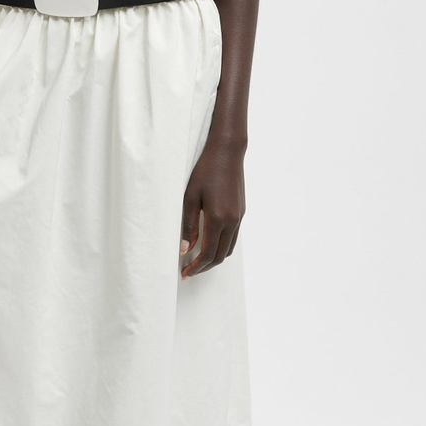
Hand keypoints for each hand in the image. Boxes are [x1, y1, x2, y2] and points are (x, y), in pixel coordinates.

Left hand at [180, 140, 245, 277]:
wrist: (227, 152)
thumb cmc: (205, 171)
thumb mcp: (190, 197)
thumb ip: (188, 225)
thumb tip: (185, 249)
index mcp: (218, 218)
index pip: (207, 253)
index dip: (196, 267)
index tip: (184, 273)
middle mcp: (232, 221)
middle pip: (220, 256)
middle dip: (204, 267)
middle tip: (188, 272)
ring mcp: (239, 217)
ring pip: (228, 248)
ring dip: (214, 258)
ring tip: (198, 261)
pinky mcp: (241, 212)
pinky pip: (233, 237)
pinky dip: (221, 246)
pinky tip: (209, 243)